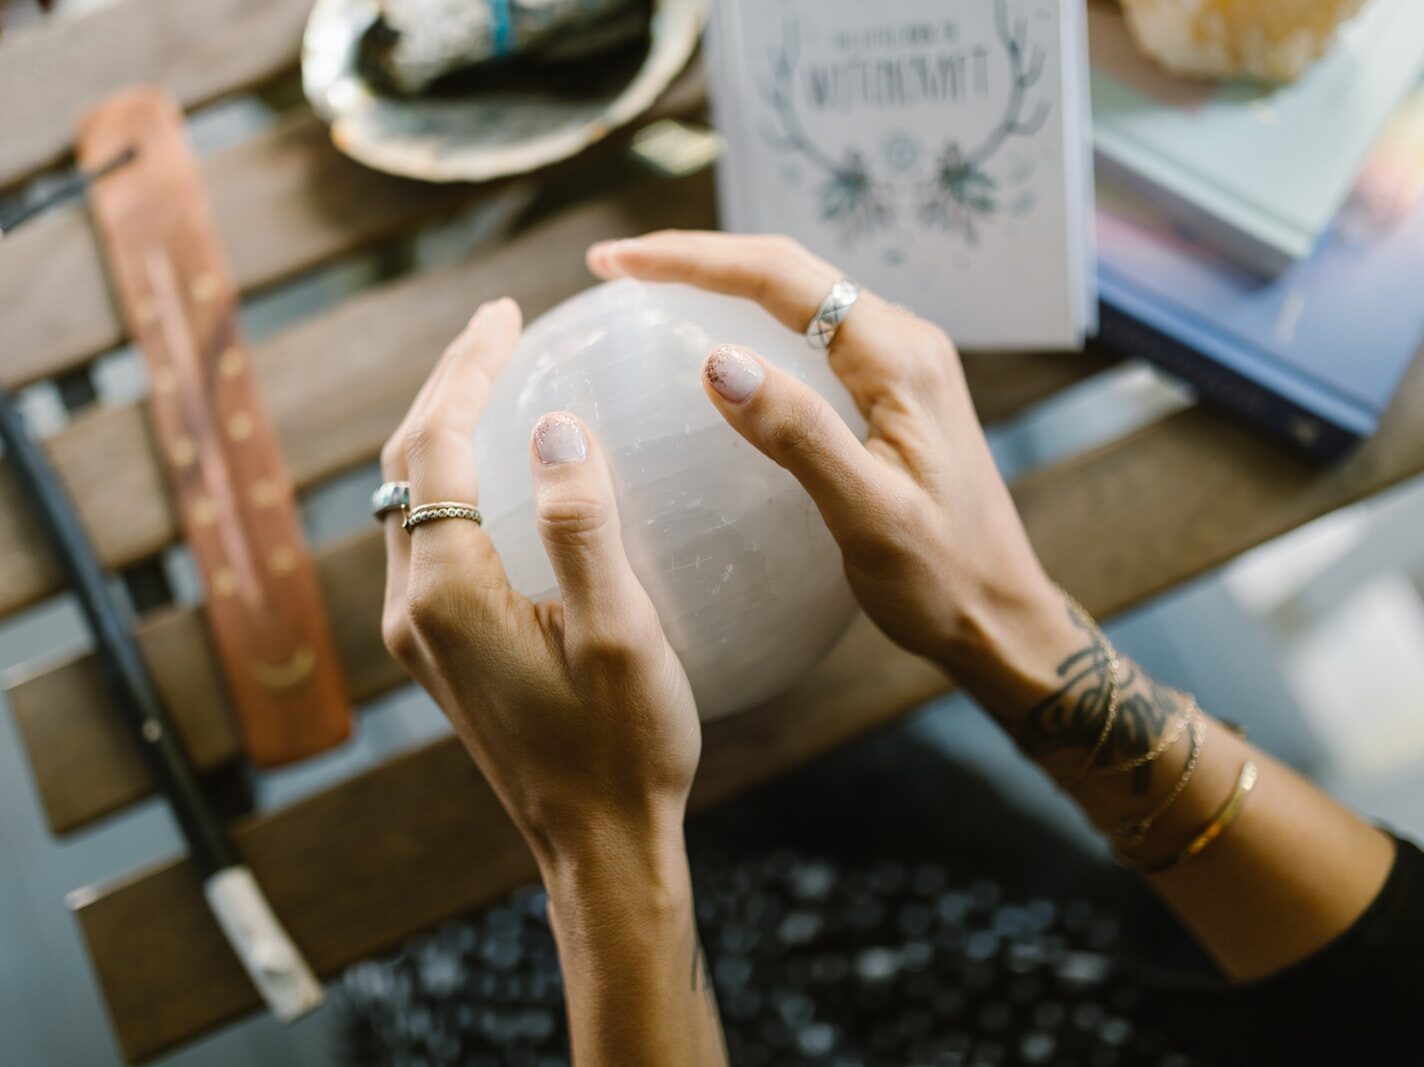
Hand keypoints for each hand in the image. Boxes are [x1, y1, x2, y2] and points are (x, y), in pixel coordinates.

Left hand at [379, 298, 699, 870]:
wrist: (596, 847)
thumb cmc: (623, 748)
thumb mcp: (620, 634)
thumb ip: (580, 526)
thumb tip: (550, 426)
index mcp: (447, 593)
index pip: (435, 447)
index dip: (467, 370)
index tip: (507, 312)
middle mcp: (413, 607)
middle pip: (405, 465)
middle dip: (446, 385)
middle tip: (498, 326)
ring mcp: (420, 631)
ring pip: (410, 500)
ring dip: (443, 430)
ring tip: (493, 376)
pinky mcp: (440, 649)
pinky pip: (430, 537)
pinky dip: (454, 480)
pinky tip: (500, 469)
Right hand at [587, 232, 1069, 711]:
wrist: (1002, 616)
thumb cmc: (941, 580)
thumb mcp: (867, 517)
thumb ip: (798, 435)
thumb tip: (716, 361)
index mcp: (899, 359)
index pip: (782, 278)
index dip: (693, 259)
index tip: (617, 263)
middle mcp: (904, 342)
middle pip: (789, 271)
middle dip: (699, 257)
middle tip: (616, 266)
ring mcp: (902, 366)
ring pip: (800, 297)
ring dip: (724, 281)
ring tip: (650, 287)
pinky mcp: (893, 394)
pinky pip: (813, 336)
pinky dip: (753, 321)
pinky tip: (717, 344)